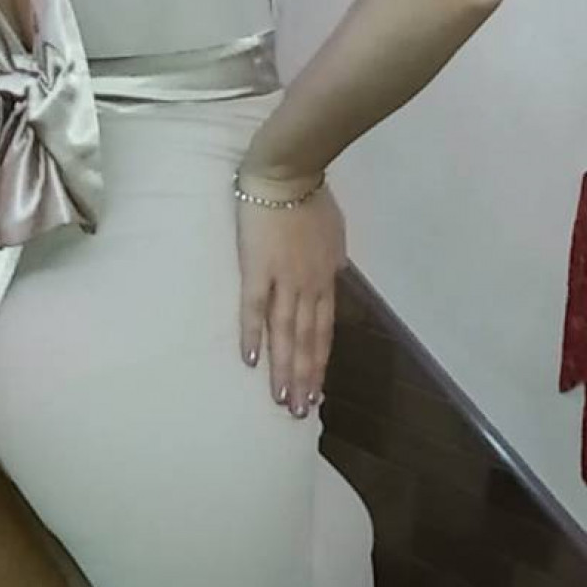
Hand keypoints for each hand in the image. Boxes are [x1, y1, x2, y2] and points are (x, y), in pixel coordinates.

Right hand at [235, 182, 346, 417]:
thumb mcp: (335, 234)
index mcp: (326, 278)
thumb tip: (333, 275)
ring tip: (282, 400)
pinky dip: (253, 335)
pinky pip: (254, 308)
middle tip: (301, 412)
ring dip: (285, 369)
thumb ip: (332, 260)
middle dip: (305, 378)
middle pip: (307, 340)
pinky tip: (252, 361)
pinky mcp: (256, 269)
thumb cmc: (311, 197)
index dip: (320, 362)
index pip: (324, 330)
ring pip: (286, 333)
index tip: (318, 391)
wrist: (288, 173)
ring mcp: (283, 280)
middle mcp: (308, 287)